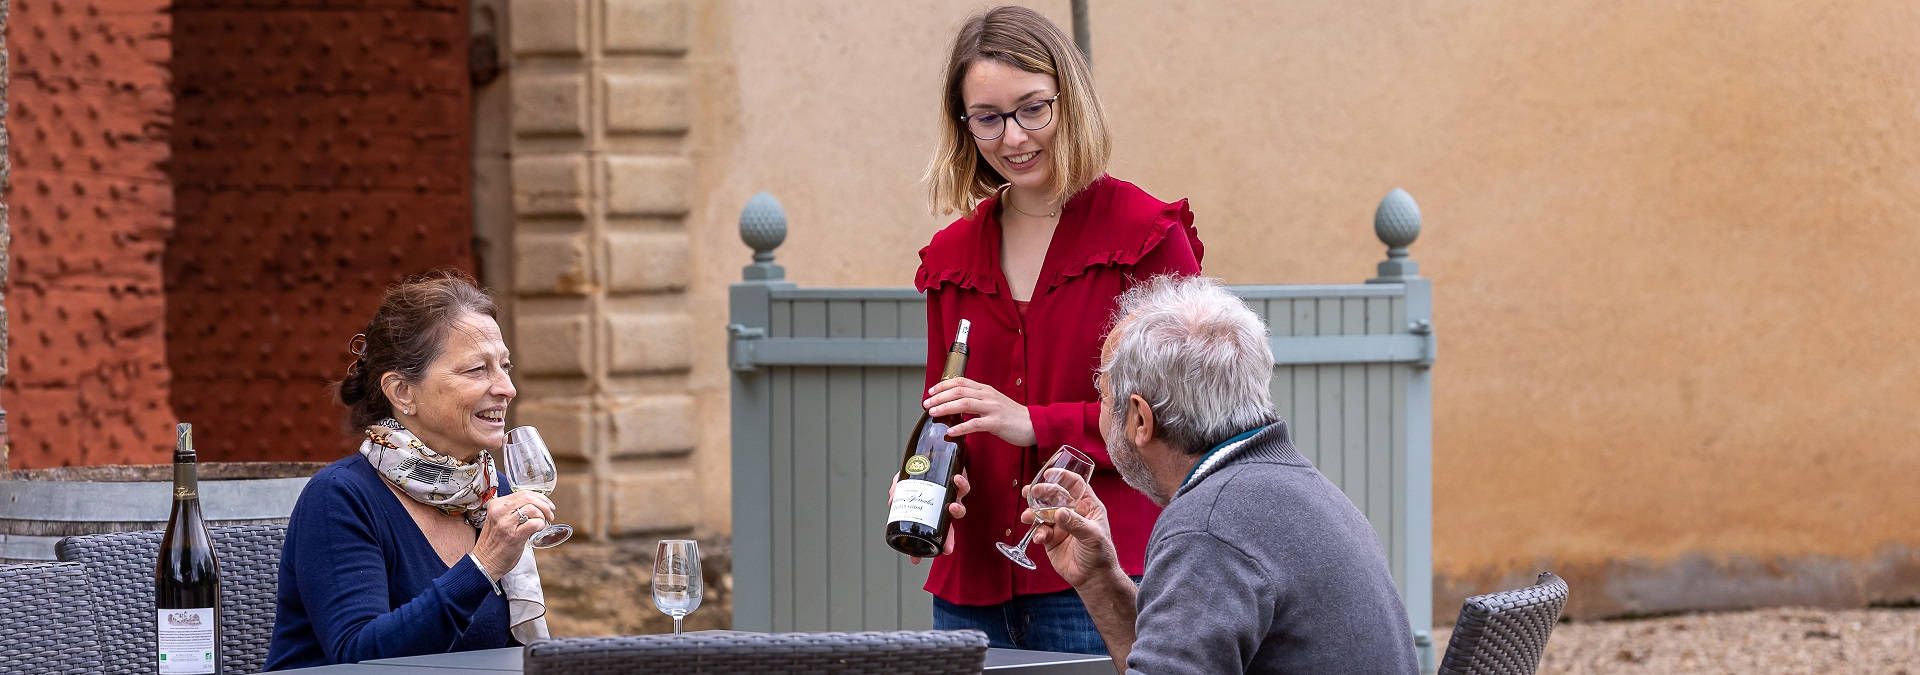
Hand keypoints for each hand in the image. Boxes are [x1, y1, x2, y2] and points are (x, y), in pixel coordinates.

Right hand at [472, 490, 556, 577]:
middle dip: (544, 505)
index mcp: (496, 505)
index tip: (547, 504)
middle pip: (529, 498)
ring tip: (544, 523)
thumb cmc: (495, 542)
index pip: (523, 493)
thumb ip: (513, 510)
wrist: (485, 562)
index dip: (539, 497)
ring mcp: (506, 523)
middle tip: (550, 514)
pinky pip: (534, 523)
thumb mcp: (499, 519)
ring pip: (532, 509)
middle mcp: (499, 511)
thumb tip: (536, 504)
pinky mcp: (514, 536)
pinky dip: (541, 525)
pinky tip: (540, 529)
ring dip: (543, 516)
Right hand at [887, 471, 971, 564]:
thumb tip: (891, 501)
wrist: (939, 448)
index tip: (917, 560)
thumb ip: (898, 489)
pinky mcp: (962, 482)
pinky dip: (961, 483)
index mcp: (933, 509)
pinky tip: (956, 479)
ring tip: (951, 507)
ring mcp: (955, 496)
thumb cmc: (923, 466)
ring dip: (957, 510)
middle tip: (947, 548)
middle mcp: (945, 506)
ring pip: (959, 509)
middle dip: (948, 539)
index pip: (931, 531)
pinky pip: (964, 485)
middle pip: (948, 527)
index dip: (924, 545)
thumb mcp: (905, 477)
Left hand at [924, 377, 1036, 446]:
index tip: (931, 392)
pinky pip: (975, 424)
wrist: (1033, 425)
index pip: (961, 382)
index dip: (943, 385)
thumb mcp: (993, 402)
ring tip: (933, 413)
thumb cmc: (1012, 416)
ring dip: (946, 408)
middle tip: (927, 404)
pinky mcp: (997, 423)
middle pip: (959, 391)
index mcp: (986, 390)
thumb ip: (977, 400)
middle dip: (940, 396)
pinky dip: (961, 427)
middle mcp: (988, 396)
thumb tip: (956, 404)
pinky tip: (950, 432)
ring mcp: (992, 408)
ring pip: (964, 404)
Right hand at [1026, 470, 1118, 587]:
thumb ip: (1076, 523)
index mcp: (1088, 506)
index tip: (1048, 474)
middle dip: (1042, 493)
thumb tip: (1058, 512)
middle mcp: (1073, 512)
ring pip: (1043, 512)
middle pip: (1054, 495)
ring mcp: (1061, 525)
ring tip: (1027, 516)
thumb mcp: (1092, 536)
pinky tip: (1040, 539)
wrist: (1093, 579)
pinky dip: (1037, 532)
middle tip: (1030, 492)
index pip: (1075, 484)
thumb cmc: (1100, 554)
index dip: (1063, 476)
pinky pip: (1040, 530)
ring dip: (1033, 512)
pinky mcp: (1051, 538)